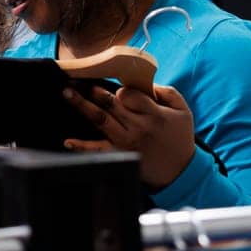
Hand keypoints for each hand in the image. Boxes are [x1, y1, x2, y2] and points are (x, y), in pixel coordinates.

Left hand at [63, 83, 195, 189]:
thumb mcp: (183, 110)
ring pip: (100, 120)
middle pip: (110, 104)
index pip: (129, 95)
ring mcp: (126, 141)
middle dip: (91, 90)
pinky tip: (68, 141)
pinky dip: (81, 146)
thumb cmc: (180, 137)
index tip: (115, 89)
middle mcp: (138, 127)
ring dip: (82, 105)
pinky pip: (97, 149)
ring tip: (67, 93)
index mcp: (154, 114)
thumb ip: (166, 92)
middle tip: (73, 80)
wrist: (181, 171)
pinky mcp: (120, 155)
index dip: (119, 89)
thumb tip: (145, 82)